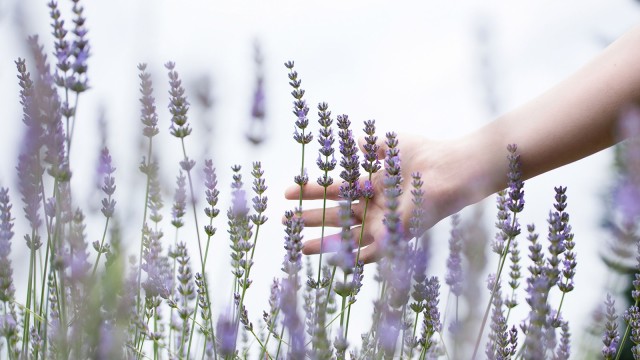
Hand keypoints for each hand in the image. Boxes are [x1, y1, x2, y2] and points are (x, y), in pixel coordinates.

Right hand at [284, 133, 486, 262]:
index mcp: (372, 185)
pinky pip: (372, 253)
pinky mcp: (395, 236)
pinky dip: (354, 257)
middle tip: (287, 222)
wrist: (450, 169)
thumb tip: (350, 137)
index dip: (311, 192)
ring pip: (347, 237)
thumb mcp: (390, 143)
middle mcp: (375, 206)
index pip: (335, 191)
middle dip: (311, 219)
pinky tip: (333, 262)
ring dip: (323, 242)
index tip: (288, 192)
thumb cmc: (425, 154)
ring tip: (298, 245)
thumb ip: (368, 144)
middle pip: (336, 215)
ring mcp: (384, 223)